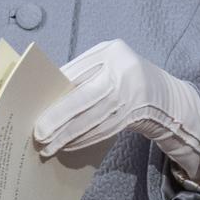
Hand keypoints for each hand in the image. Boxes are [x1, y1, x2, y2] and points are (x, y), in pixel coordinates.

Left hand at [33, 39, 199, 184]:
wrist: (162, 93)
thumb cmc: (121, 74)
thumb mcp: (105, 63)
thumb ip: (81, 74)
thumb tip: (49, 98)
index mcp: (112, 52)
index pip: (78, 74)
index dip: (57, 93)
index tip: (37, 110)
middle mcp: (125, 72)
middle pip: (86, 99)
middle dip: (60, 119)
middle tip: (39, 135)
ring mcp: (132, 95)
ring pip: (94, 120)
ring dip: (69, 136)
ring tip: (48, 146)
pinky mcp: (133, 115)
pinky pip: (103, 130)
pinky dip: (83, 139)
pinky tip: (68, 145)